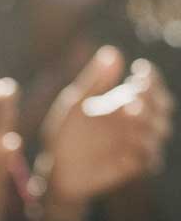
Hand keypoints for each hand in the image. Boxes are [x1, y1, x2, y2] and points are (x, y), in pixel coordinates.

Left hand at [42, 47, 173, 203]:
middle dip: (154, 100)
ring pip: (161, 131)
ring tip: (131, 119)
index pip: (148, 85)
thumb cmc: (64, 133)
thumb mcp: (75, 105)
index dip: (151, 78)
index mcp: (122, 102)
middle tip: (134, 101)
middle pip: (163, 106)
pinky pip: (151, 159)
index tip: (140, 72)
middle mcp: (134, 121)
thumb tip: (114, 51)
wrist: (57, 168)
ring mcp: (137, 143)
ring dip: (150, 124)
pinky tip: (130, 147)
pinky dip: (146, 152)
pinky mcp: (135, 165)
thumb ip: (95, 81)